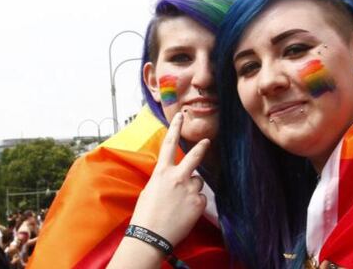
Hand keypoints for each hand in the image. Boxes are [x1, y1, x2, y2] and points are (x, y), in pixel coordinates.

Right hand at [130, 111, 208, 246]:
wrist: (150, 236)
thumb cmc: (146, 215)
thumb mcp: (151, 190)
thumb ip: (165, 179)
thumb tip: (175, 178)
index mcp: (162, 172)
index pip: (169, 144)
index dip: (175, 128)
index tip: (181, 116)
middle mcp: (178, 177)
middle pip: (195, 157)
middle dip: (201, 148)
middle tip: (207, 141)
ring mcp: (190, 189)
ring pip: (198, 182)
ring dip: (193, 189)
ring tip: (180, 204)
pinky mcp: (199, 202)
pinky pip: (201, 198)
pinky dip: (195, 204)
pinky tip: (184, 213)